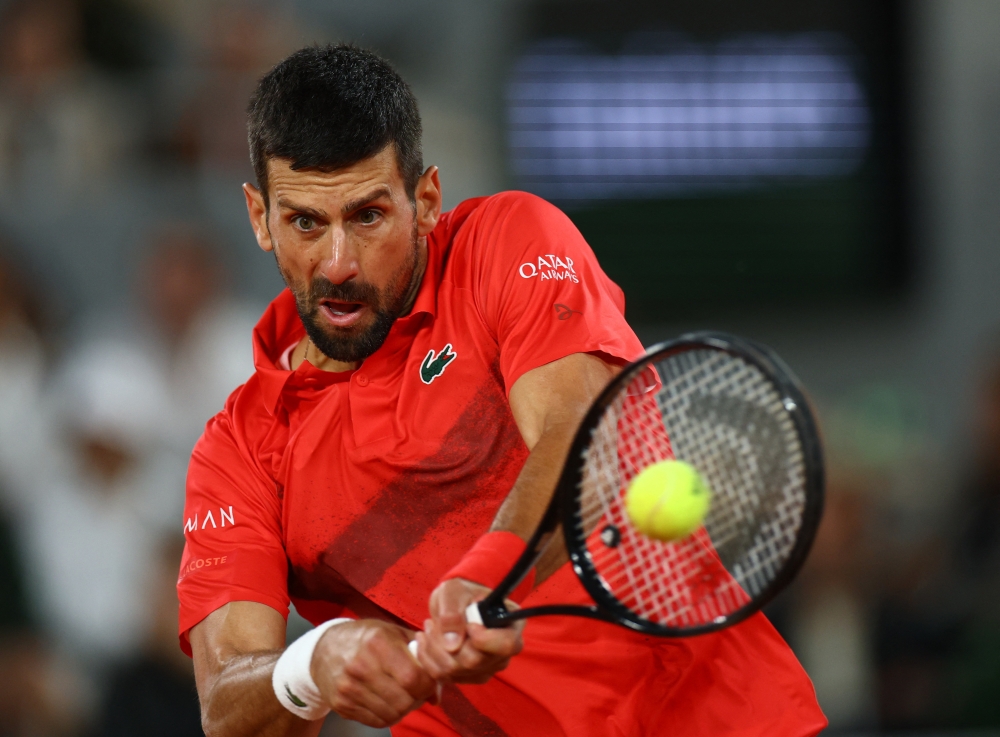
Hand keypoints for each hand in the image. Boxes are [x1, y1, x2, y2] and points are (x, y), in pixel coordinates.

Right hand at [311, 619, 437, 727]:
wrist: (324, 650)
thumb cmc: (367, 638)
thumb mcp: (393, 632)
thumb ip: (421, 655)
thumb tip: (438, 691)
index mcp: (378, 643)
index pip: (413, 677)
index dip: (428, 684)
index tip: (429, 681)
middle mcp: (361, 666)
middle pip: (404, 700)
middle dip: (418, 699)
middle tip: (418, 691)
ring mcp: (349, 688)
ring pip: (392, 714)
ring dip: (404, 709)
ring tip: (403, 695)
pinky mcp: (341, 704)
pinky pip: (376, 721)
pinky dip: (388, 715)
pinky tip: (388, 701)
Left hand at [414, 578, 523, 683]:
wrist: (455, 603)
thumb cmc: (461, 592)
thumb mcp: (454, 592)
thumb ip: (453, 613)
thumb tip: (452, 645)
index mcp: (511, 626)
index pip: (507, 645)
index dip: (484, 639)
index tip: (468, 624)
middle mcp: (502, 652)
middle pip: (473, 661)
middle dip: (445, 642)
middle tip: (433, 622)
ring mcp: (487, 668)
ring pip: (454, 671)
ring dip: (433, 649)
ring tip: (429, 627)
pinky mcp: (468, 677)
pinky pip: (443, 676)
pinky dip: (427, 658)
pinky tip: (426, 640)